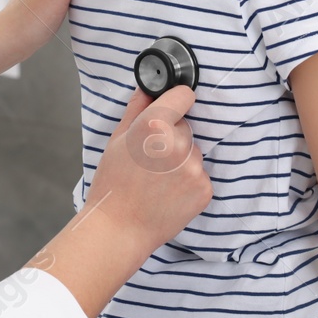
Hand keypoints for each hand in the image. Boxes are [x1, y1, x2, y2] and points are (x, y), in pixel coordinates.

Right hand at [84, 84, 210, 249]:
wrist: (119, 229)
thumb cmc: (112, 185)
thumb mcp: (116, 140)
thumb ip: (136, 109)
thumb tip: (148, 89)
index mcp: (154, 126)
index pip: (184, 95)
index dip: (175, 102)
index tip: (170, 110)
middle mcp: (178, 144)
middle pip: (186, 127)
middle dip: (172, 136)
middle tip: (150, 158)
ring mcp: (194, 168)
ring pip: (193, 151)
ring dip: (181, 160)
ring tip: (157, 179)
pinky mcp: (204, 189)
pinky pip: (200, 174)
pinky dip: (188, 181)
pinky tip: (168, 192)